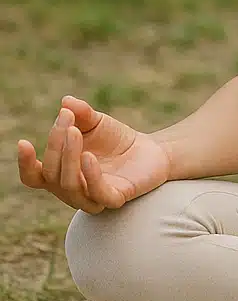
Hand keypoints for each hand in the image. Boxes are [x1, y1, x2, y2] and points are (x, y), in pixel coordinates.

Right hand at [17, 95, 170, 212]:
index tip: (23, 142)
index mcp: (60, 174)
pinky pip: (98, 193)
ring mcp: (92, 197)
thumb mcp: (97, 122)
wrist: (151, 150)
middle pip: (52, 174)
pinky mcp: (115, 199)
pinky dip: (90, 176)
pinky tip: (88, 156)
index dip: (26, 164)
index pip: (34, 177)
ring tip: (74, 132)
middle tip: (66, 119)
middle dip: (56, 145)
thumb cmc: (116, 139)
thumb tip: (66, 101)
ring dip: (69, 157)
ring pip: (70, 185)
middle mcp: (71, 190)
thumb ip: (82, 114)